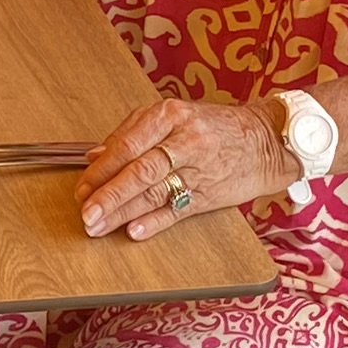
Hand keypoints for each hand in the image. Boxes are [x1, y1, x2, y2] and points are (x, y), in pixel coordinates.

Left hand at [78, 94, 288, 242]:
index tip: (81, 186)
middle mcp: (185, 141)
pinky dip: (155, 222)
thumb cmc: (214, 127)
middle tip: (86, 212)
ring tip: (98, 226)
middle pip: (139, 170)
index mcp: (170, 115)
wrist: (266, 140)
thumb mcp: (174, 116)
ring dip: (123, 212)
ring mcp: (199, 169)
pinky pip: (178, 210)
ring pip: (154, 193)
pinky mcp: (210, 194)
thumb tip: (95, 155)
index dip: (100, 169)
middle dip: (108, 194)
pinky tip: (135, 231)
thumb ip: (133, 132)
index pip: (127, 145)